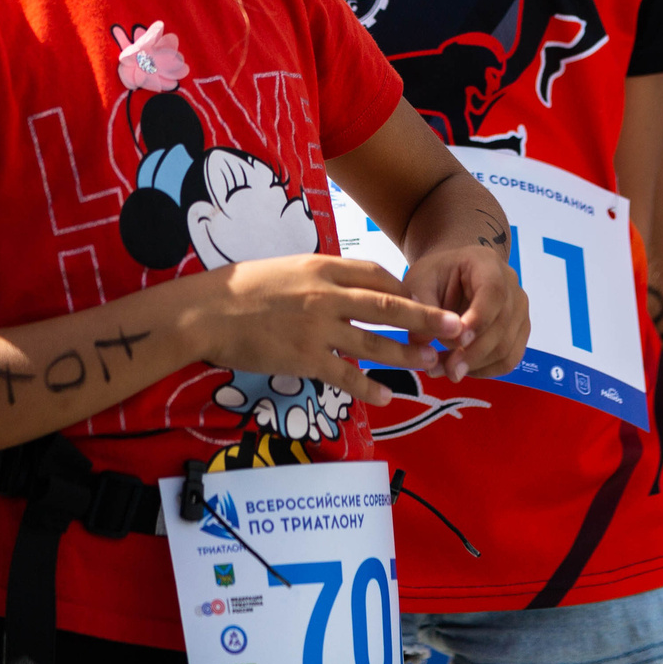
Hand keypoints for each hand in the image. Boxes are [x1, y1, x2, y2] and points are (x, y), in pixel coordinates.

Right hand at [182, 255, 463, 406]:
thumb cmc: (242, 288)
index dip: (401, 287)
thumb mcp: (287, 268)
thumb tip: (340, 285)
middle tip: (454, 326)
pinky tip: (387, 396)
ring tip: (431, 363)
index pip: (375, 273)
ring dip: (405, 354)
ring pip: (373, 342)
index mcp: (322, 267)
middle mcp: (327, 295)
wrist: (207, 312)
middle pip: (387, 304)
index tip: (418, 298)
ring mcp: (318, 327)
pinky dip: (369, 386)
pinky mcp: (305, 358)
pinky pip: (346, 375)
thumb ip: (318, 276)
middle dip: (425, 317)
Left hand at [403, 241, 528, 381]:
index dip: (478, 320)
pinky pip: (508, 359)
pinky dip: (484, 370)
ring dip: (475, 366)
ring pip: (506, 348)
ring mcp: (519, 310)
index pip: (493, 293)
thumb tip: (421, 344)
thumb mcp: (420, 282)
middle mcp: (511, 286)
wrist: (454, 274)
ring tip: (444, 370)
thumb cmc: (437, 274)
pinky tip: (461, 369)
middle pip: (502, 326)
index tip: (456, 342)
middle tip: (444, 369)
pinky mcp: (518, 332)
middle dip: (473, 353)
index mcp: (488, 264)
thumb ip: (421, 309)